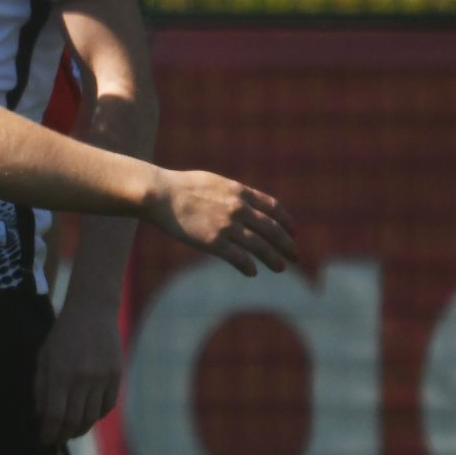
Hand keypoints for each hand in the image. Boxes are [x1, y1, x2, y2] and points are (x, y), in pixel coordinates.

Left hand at [34, 299, 122, 445]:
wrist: (92, 311)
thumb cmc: (62, 335)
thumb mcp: (44, 357)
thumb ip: (40, 388)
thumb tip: (41, 417)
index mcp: (60, 373)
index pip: (54, 416)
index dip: (48, 433)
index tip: (43, 440)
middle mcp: (82, 378)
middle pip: (73, 421)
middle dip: (63, 436)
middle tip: (57, 440)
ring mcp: (101, 377)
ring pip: (91, 417)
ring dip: (80, 429)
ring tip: (71, 432)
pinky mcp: (116, 375)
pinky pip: (107, 406)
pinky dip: (96, 416)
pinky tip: (88, 417)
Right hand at [149, 170, 296, 275]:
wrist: (161, 194)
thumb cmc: (182, 186)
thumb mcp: (214, 182)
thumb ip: (232, 193)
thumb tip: (244, 202)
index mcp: (240, 191)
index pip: (273, 207)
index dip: (286, 221)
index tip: (293, 232)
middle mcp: (238, 208)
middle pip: (272, 229)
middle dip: (286, 244)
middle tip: (295, 255)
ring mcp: (227, 226)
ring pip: (259, 246)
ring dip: (273, 258)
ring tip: (281, 267)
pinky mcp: (213, 242)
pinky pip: (238, 258)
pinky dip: (248, 266)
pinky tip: (252, 272)